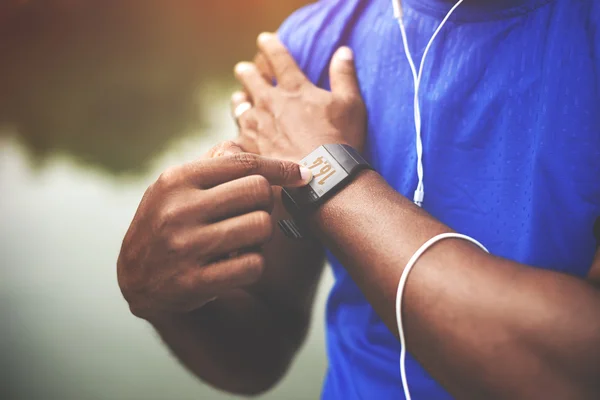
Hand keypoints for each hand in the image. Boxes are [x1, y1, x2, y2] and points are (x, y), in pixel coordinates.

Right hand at [117, 141, 311, 320]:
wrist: (135, 277)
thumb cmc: (167, 220)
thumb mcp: (177, 185)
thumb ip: (212, 163)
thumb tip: (249, 144)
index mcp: (177, 179)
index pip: (243, 163)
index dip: (281, 167)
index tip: (302, 173)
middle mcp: (179, 210)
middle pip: (259, 191)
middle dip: (265, 202)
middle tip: (253, 212)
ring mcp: (186, 247)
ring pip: (262, 227)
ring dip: (261, 235)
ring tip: (242, 239)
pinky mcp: (195, 282)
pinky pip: (254, 265)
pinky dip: (253, 264)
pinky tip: (234, 263)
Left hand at [231, 33, 365, 160]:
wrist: (322, 178)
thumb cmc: (340, 141)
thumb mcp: (351, 104)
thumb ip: (344, 75)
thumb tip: (344, 51)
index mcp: (294, 89)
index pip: (278, 58)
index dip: (270, 45)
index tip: (264, 39)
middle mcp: (271, 103)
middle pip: (251, 78)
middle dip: (247, 71)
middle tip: (244, 69)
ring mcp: (257, 126)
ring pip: (239, 105)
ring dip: (240, 100)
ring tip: (240, 99)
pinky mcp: (250, 148)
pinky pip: (236, 136)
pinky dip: (237, 134)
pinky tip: (238, 137)